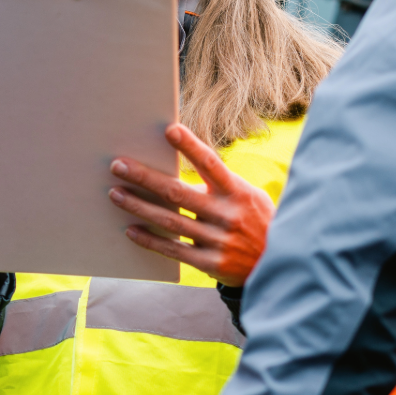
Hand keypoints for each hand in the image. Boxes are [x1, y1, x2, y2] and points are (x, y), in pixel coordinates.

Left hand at [109, 124, 273, 286]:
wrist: (279, 265)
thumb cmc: (258, 221)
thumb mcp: (250, 197)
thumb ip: (220, 185)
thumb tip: (181, 173)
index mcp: (238, 193)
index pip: (211, 164)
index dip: (190, 146)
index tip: (169, 129)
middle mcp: (227, 215)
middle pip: (178, 193)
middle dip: (145, 177)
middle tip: (118, 165)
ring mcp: (218, 241)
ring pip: (170, 221)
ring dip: (139, 206)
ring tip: (116, 194)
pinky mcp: (210, 264)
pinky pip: (173, 250)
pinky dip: (150, 240)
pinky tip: (131, 229)